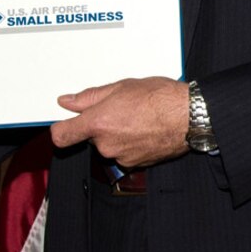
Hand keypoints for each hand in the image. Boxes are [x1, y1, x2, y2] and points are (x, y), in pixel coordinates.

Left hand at [49, 77, 188, 168]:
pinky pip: (124, 153)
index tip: (65, 123)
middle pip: (90, 138)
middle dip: (100, 125)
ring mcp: (121, 157)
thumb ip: (90, 97)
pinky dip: (130, 143)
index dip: (61, 129)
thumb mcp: (121, 87)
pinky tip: (145, 129)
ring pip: (108, 145)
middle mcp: (106, 144)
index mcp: (98, 123)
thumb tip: (68, 102)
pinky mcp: (136, 164)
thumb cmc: (160, 99)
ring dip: (117, 134)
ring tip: (137, 118)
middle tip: (119, 108)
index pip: (62, 136)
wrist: (189, 117)